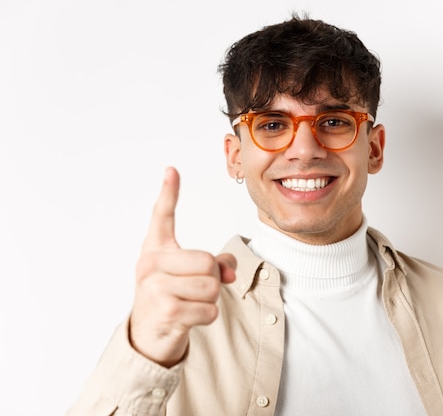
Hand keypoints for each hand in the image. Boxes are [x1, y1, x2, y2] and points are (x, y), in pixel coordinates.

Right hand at [129, 167, 236, 366]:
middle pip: (207, 262)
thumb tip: (230, 270)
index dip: (169, 193)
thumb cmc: (169, 298)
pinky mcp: (166, 312)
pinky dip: (207, 316)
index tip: (172, 170)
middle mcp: (150, 265)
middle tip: (194, 290)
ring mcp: (155, 289)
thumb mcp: (186, 276)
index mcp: (155, 250)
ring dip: (210, 299)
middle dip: (212, 278)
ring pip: (211, 286)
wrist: (148, 336)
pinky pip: (209, 309)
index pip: (162, 216)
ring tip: (191, 303)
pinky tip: (190, 318)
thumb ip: (213, 265)